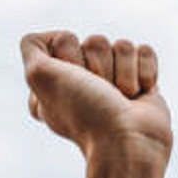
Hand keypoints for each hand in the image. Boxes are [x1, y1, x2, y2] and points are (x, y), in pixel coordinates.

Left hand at [20, 30, 171, 161]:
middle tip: (100, 94)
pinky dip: (145, 73)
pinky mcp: (142, 81)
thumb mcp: (39, 75)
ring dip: (123, 73)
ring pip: (123, 45)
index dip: (71, 58)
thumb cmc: (85, 113)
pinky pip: (145, 52)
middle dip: (100, 65)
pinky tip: (138, 97)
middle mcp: (85, 81)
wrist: (127, 143)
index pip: (64, 39)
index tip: (73, 86)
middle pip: (95, 40)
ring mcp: (116, 81)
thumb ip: (32, 45)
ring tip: (121, 100)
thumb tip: (57, 35)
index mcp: (58, 80)